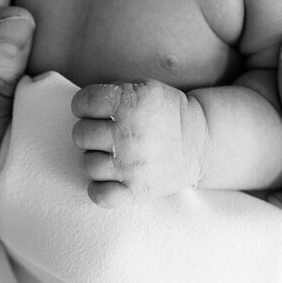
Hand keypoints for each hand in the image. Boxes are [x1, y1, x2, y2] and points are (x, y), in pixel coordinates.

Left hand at [70, 80, 206, 208]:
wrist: (201, 140)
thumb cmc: (165, 112)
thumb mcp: (144, 87)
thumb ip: (112, 92)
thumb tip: (81, 108)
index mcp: (129, 103)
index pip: (82, 102)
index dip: (84, 106)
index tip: (95, 111)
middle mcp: (128, 134)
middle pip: (80, 134)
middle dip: (89, 132)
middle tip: (106, 133)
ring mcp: (131, 165)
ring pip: (86, 164)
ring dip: (95, 159)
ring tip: (110, 154)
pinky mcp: (137, 190)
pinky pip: (99, 195)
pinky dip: (99, 189)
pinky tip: (110, 178)